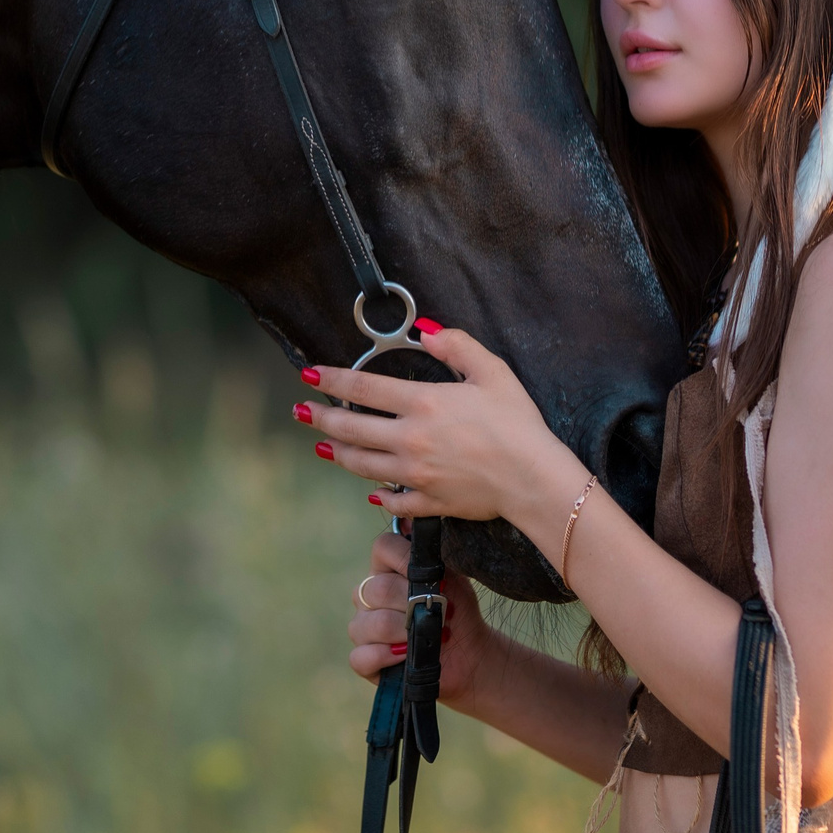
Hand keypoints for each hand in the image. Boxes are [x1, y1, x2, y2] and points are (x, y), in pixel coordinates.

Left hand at [300, 322, 589, 530]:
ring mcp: (415, 474)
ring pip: (362, 465)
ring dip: (338, 453)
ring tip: (322, 446)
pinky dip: (378, 496)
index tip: (308, 375)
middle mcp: (409, 439)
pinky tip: (370, 492)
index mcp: (422, 403)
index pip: (363, 386)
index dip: (331, 379)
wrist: (533, 478)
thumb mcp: (492, 371)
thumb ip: (456, 346)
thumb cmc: (518, 422)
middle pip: (351, 428)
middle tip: (299, 412)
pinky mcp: (428, 502)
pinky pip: (393, 501)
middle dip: (320, 418)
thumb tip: (425, 330)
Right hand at [347, 527, 499, 702]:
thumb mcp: (449, 575)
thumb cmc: (456, 609)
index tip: (435, 578)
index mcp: (387, 568)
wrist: (469, 651)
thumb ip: (429, 551)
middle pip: (375, 588)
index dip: (406, 561)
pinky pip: (359, 656)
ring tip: (424, 635)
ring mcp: (363, 628)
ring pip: (364, 624)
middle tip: (435, 611)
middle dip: (409, 602)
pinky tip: (404, 654)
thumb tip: (412, 520)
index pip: (382, 547)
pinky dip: (383, 656)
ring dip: (400, 631)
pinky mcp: (364, 660)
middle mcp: (368, 595)